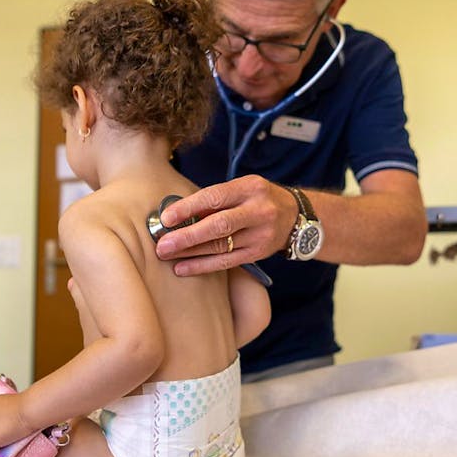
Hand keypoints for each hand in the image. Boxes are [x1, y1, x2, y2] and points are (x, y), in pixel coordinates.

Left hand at [155, 175, 297, 275]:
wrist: (294, 217)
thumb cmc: (258, 199)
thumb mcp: (242, 189)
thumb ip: (215, 200)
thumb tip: (177, 214)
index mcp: (250, 188)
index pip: (215, 197)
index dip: (189, 208)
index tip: (166, 218)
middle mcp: (258, 211)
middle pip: (219, 225)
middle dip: (187, 236)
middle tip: (162, 244)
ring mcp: (259, 235)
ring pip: (220, 246)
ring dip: (190, 252)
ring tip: (167, 255)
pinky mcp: (257, 254)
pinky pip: (226, 262)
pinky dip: (202, 266)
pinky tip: (183, 268)